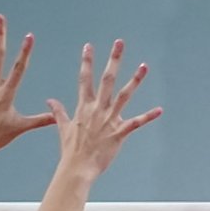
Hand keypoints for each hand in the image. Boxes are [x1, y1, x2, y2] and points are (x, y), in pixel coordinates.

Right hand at [47, 40, 161, 178]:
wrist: (77, 167)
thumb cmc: (71, 150)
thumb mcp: (62, 127)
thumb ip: (58, 112)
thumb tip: (50, 100)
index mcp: (84, 107)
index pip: (84, 79)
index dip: (87, 61)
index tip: (89, 46)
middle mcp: (97, 109)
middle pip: (107, 79)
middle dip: (113, 59)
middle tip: (119, 42)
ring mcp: (109, 120)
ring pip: (124, 95)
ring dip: (135, 80)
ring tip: (144, 66)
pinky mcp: (119, 133)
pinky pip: (136, 122)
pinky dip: (148, 116)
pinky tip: (160, 110)